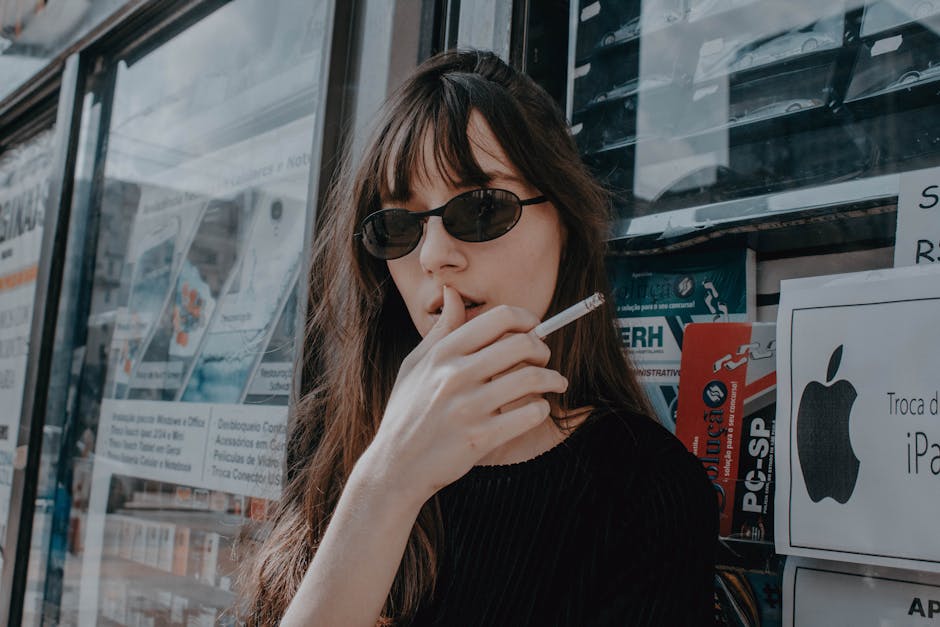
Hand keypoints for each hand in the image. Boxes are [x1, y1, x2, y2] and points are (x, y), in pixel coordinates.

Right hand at [360, 285, 567, 501]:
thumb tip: (453, 294)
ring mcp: (468, 407)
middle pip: (521, 344)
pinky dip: (542, 409)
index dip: (527, 318)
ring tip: (556, 383)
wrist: (395, 466)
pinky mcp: (480, 437)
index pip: (499, 318)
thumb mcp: (415, 365)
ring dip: (552, 379)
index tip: (534, 328)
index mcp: (443, 353)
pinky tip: (539, 409)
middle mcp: (456, 375)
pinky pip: (529, 414)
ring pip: (531, 378)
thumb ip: (441, 330)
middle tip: (545, 358)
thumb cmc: (407, 412)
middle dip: (543, 349)